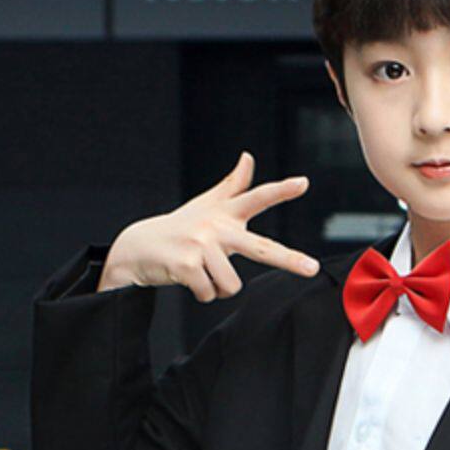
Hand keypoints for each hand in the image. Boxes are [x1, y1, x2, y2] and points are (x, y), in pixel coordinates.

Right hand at [98, 151, 320, 300]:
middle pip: (260, 248)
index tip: (303, 183)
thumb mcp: (207, 205)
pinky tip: (187, 278)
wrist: (138, 246)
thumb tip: (248, 157)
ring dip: (216, 287)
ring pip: (231, 285)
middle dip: (289, 259)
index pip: (257, 198)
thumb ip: (233, 185)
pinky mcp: (188, 265)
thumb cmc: (180, 227)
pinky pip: (210, 293)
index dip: (281, 191)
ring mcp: (201, 245)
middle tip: (312, 268)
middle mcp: (216, 226)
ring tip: (200, 271)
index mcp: (225, 213)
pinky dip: (201, 293)